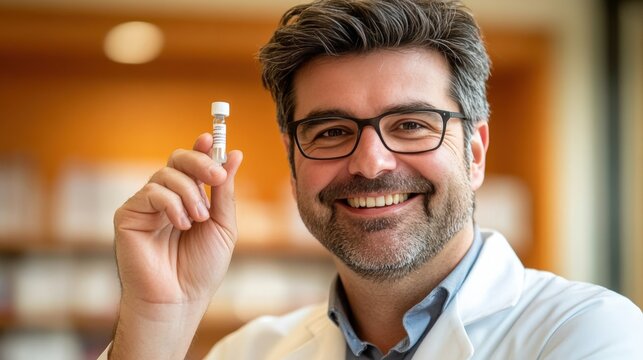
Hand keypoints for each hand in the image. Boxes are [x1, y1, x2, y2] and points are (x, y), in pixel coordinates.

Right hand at [113, 133, 242, 307]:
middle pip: (177, 160)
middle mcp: (166, 198)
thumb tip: (234, 154)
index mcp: (188, 198)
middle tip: (215, 178)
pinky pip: (150, 192)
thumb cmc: (201, 267)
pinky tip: (181, 224)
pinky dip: (171, 204)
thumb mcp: (222, 225)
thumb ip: (225, 191)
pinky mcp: (128, 215)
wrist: (180, 299)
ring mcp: (145, 205)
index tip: (212, 138)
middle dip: (199, 162)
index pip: (192, 164)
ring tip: (199, 219)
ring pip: (166, 175)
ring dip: (190, 194)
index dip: (201, 148)